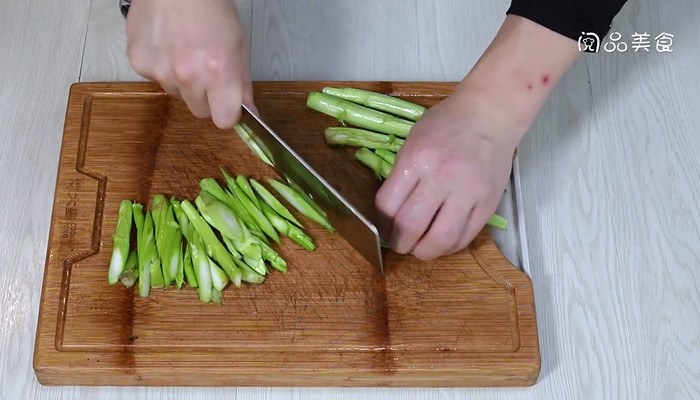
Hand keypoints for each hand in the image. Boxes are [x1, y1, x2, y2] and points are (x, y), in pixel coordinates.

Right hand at [125, 0, 253, 127]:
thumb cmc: (211, 7)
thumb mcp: (238, 45)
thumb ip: (242, 83)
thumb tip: (249, 112)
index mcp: (218, 73)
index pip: (224, 121)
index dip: (226, 113)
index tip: (226, 104)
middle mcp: (188, 76)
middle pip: (199, 111)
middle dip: (205, 97)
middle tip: (205, 70)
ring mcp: (161, 71)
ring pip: (176, 94)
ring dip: (181, 81)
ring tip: (184, 50)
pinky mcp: (140, 63)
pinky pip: (154, 78)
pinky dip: (161, 67)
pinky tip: (166, 44)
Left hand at [374, 88, 520, 259]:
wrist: (489, 113)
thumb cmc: (447, 124)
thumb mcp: (413, 141)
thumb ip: (401, 175)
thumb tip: (388, 213)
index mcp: (416, 159)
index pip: (388, 206)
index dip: (381, 225)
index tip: (383, 230)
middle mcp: (441, 177)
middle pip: (411, 227)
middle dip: (400, 243)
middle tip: (399, 244)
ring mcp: (468, 192)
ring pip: (440, 239)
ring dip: (424, 251)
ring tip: (420, 248)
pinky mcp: (488, 203)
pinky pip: (465, 237)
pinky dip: (449, 247)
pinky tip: (441, 241)